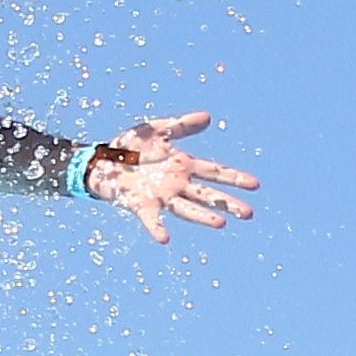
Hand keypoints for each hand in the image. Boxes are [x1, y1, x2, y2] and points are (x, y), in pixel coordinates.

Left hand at [88, 110, 256, 243]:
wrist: (100, 161)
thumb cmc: (129, 146)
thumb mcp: (156, 130)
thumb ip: (181, 125)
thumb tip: (208, 117)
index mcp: (183, 165)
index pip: (215, 172)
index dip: (234, 178)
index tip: (255, 185)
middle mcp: (177, 184)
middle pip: (207, 194)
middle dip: (228, 203)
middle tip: (249, 213)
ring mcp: (160, 196)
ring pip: (187, 208)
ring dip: (203, 216)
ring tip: (221, 223)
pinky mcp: (141, 205)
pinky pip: (151, 219)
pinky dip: (157, 228)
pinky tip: (165, 238)